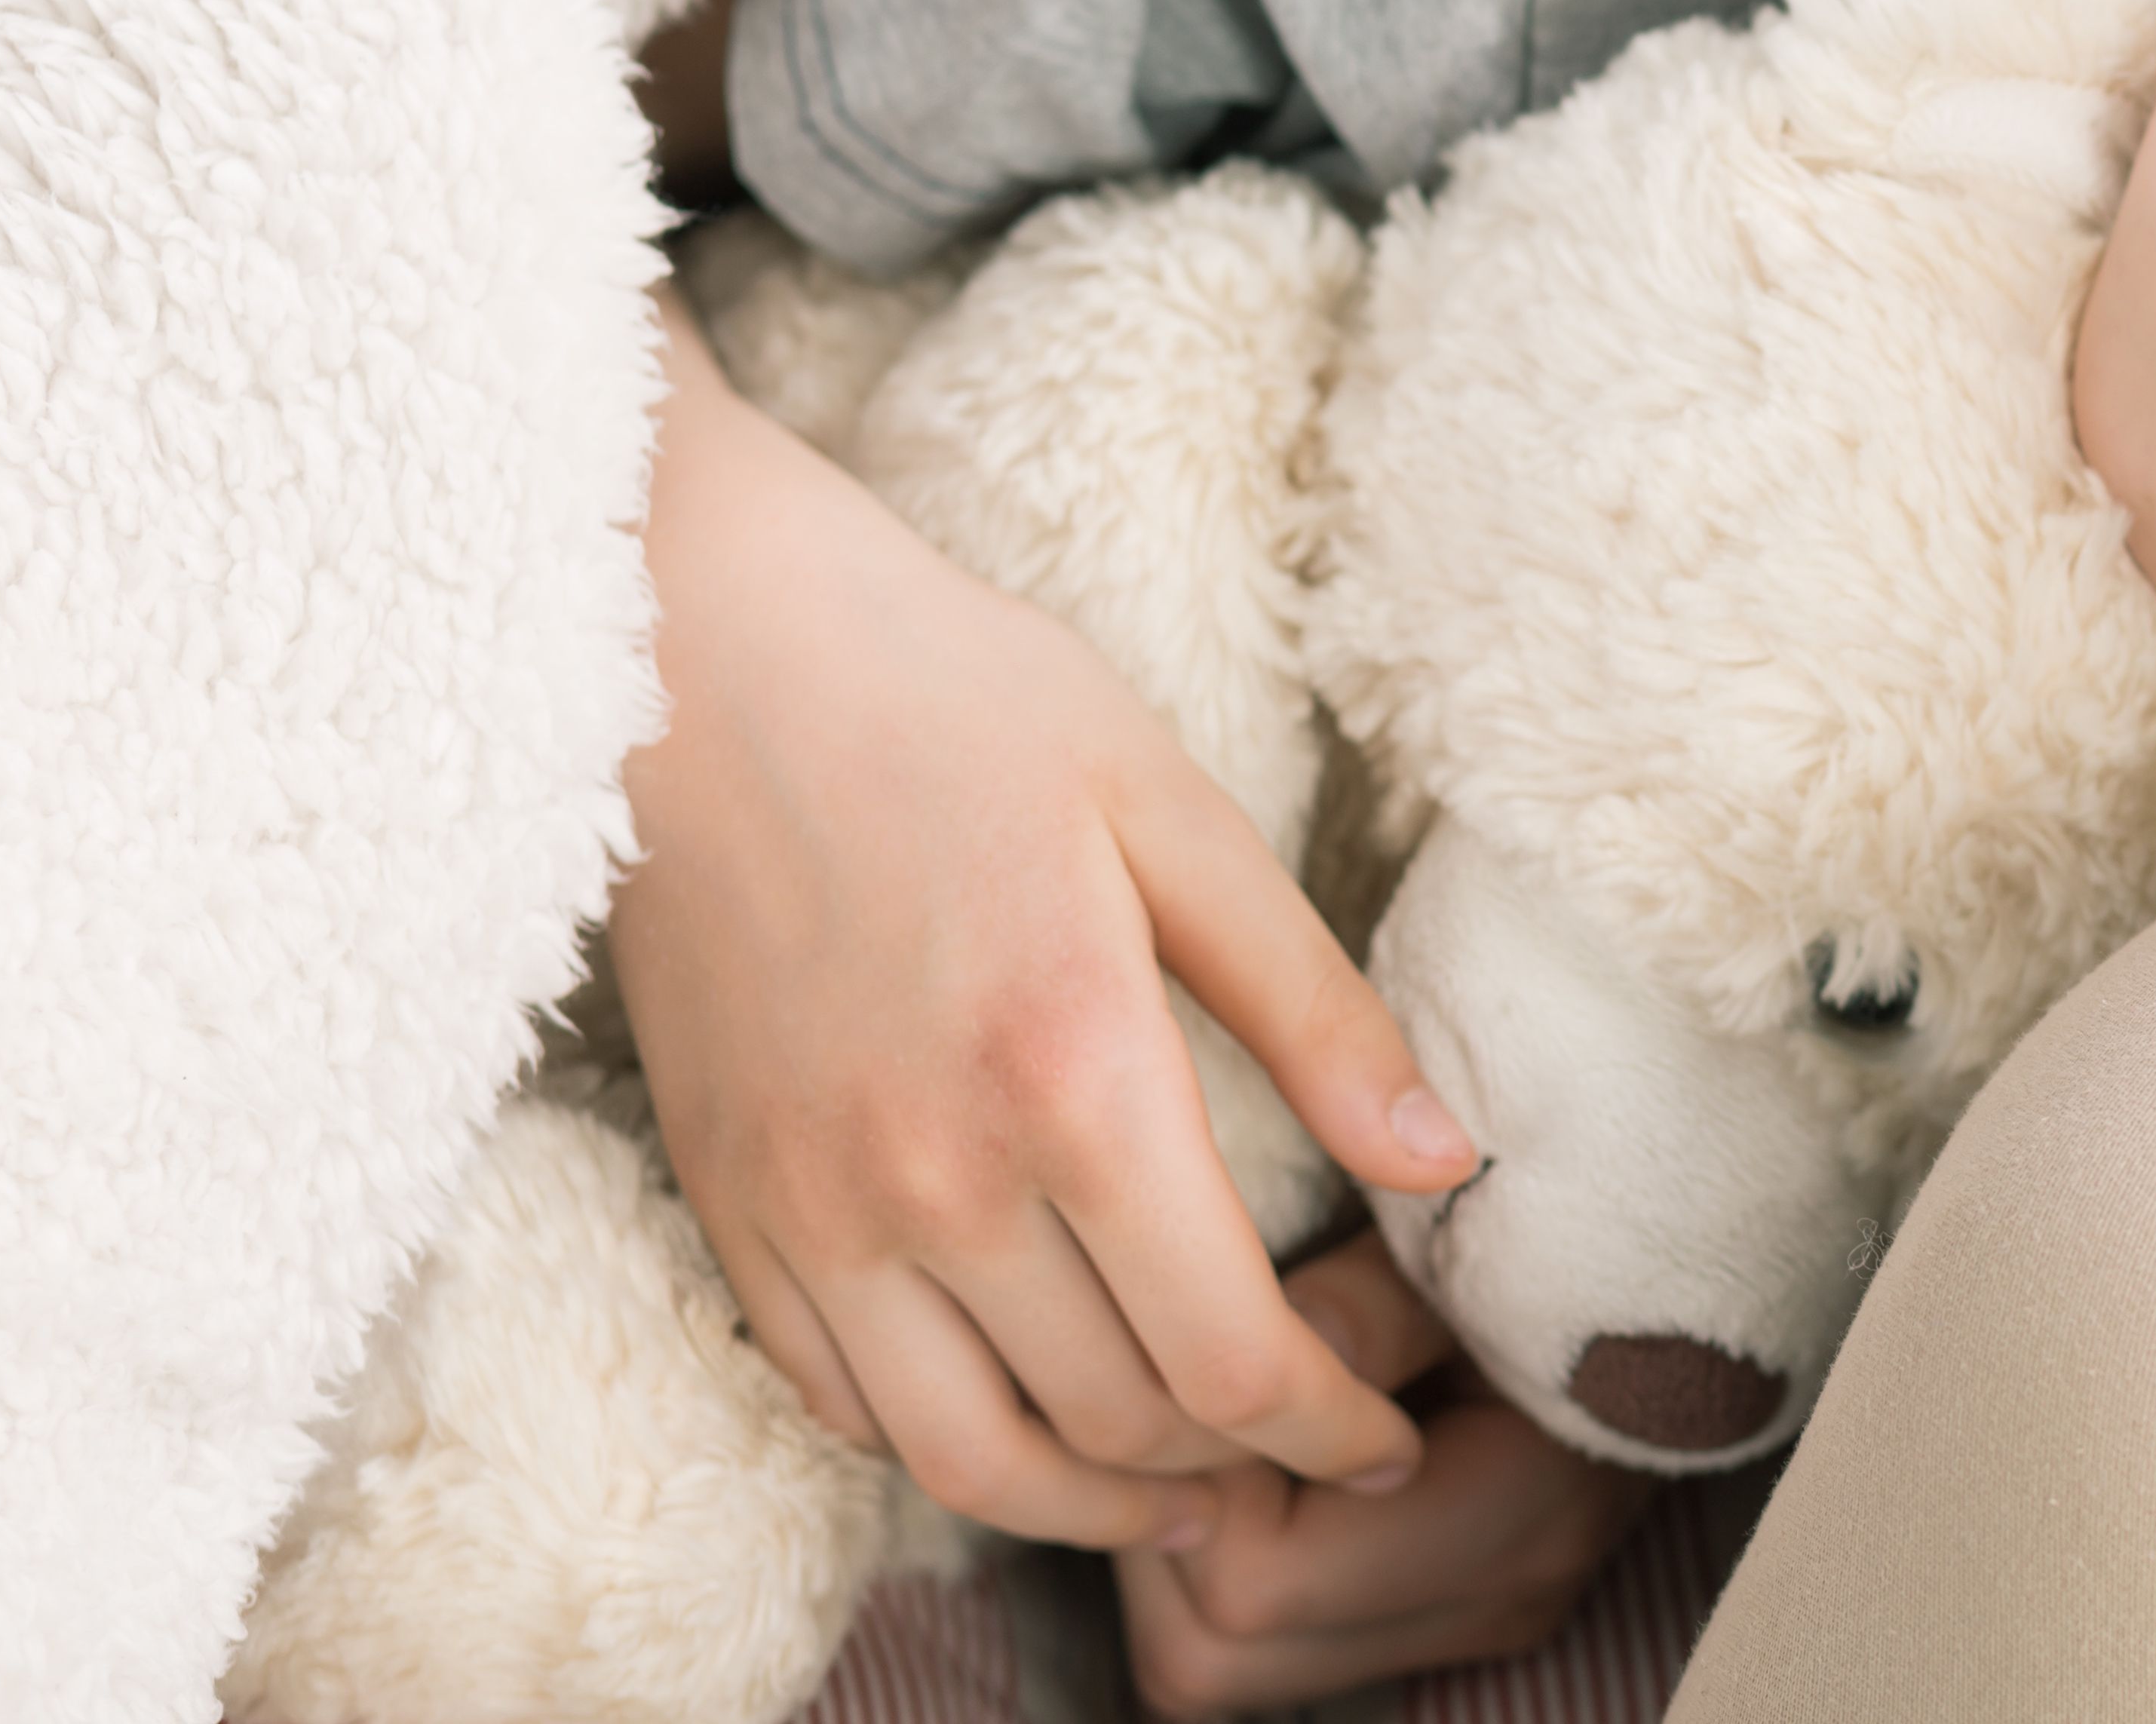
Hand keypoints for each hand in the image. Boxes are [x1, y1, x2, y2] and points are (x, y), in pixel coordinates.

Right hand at [614, 286, 1480, 1550]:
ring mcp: (814, 1206)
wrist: (705, 648)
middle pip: (1116, 1423)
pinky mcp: (730, 1202)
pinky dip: (948, 1449)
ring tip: (1188, 1496)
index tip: (1388, 1439)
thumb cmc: (959, 703)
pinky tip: (1026, 1420)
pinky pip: (842, 1399)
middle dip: (1243, 1466)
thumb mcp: (1178, 816)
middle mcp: (933, 1177)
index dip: (1329, 1430)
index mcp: (1073, 1075)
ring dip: (1097, 1507)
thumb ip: (1316, 1009)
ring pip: (970, 1459)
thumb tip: (1450, 1160)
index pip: (1225, 1357)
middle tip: (1315, 1448)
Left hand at [1118, 1227, 1661, 1715]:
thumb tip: (1233, 1358)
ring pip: (1211, 1668)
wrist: (1690, 1266)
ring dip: (1180, 1553)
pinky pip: (1262, 1644)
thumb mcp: (1484, 1244)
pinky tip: (1259, 1459)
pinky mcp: (1441, 1609)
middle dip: (1160, 1530)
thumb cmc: (1583, 1235)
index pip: (1252, 1585)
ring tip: (1216, 1424)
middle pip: (1206, 1656)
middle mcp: (1488, 1602)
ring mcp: (1465, 1620)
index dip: (1197, 1477)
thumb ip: (1366, 1306)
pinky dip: (1223, 1562)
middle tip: (1183, 1399)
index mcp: (1508, 1524)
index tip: (1210, 1367)